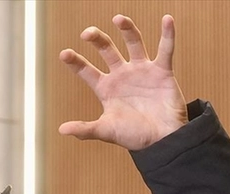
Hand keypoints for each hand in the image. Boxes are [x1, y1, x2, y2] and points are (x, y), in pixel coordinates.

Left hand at [59, 14, 187, 149]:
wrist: (163, 140)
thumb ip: (85, 129)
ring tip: (118, 18)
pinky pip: (165, 49)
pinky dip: (168, 35)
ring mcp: (142, 71)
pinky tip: (167, 19)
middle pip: (107, 50)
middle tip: (87, 33)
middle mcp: (122, 75)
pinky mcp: (162, 71)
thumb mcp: (106, 131)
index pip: (86, 71)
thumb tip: (61, 130)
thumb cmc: (134, 136)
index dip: (75, 62)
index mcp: (106, 88)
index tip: (64, 53)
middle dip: (97, 40)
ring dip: (127, 29)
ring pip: (133, 43)